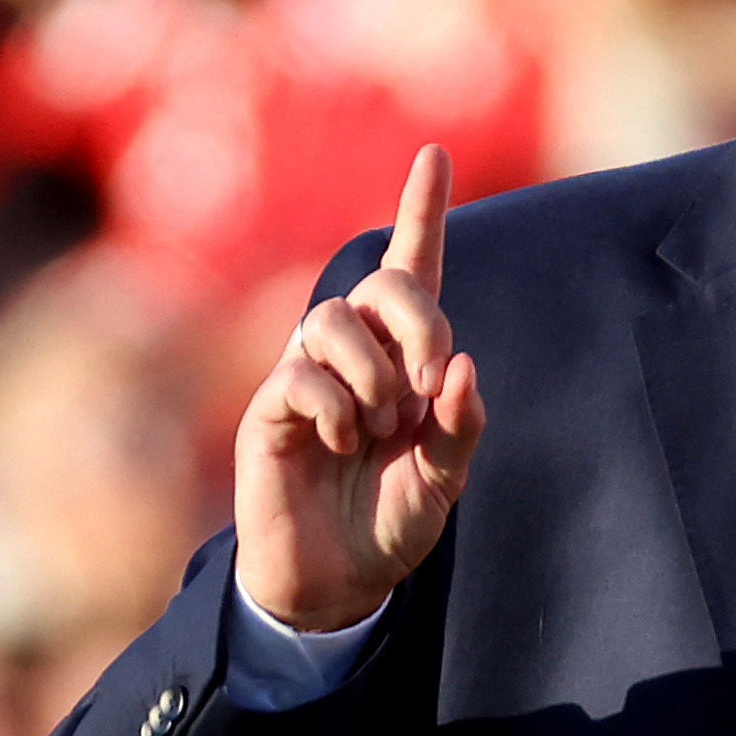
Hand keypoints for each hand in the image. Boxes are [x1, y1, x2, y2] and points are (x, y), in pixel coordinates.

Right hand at [233, 146, 485, 630]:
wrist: (340, 583)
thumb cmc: (394, 520)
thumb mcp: (447, 478)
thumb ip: (462, 425)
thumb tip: (462, 366)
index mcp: (407, 356)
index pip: (413, 267)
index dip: (422, 209)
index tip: (435, 152)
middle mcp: (356, 352)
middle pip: (381, 284)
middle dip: (418, 323)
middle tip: (429, 383)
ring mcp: (309, 374)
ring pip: (332, 320)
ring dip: (373, 375)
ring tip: (380, 429)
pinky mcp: (272, 408)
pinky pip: (300, 375)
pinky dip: (337, 408)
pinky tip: (345, 444)